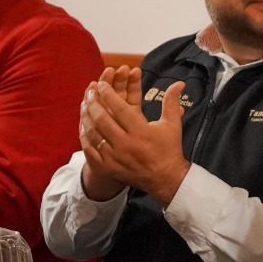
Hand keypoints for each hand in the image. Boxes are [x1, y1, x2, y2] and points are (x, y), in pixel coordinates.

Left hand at [80, 69, 191, 205]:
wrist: (165, 178)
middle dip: (93, 102)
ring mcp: (114, 157)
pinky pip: (89, 149)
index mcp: (141, 131)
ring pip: (93, 133)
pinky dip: (84, 136)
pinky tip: (83, 125)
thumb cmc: (168, 149)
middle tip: (89, 92)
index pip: (119, 108)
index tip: (101, 84)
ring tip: (84, 104)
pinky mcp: (107, 167)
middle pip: (102, 119)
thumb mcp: (172, 125)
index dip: (108, 94)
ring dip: (86, 117)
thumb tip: (179, 83)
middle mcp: (125, 143)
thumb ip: (172, 102)